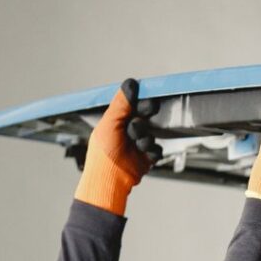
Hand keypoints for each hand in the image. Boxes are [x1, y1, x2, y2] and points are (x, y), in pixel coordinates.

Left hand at [75, 79, 158, 215]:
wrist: (110, 178)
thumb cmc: (103, 152)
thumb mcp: (110, 122)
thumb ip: (121, 103)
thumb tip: (131, 82)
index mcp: (115, 120)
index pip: (132, 105)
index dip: (140, 102)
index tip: (147, 100)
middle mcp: (127, 131)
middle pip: (144, 118)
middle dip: (143, 120)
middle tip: (143, 118)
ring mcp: (137, 144)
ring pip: (151, 134)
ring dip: (145, 138)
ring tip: (137, 144)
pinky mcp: (146, 158)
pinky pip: (157, 149)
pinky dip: (152, 151)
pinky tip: (145, 154)